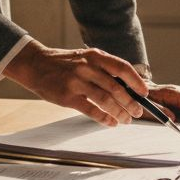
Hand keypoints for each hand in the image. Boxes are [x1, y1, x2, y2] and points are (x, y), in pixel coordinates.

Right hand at [3, 40, 145, 125]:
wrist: (35, 64)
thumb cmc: (63, 63)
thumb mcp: (85, 58)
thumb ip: (103, 68)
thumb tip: (127, 85)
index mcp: (94, 56)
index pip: (122, 68)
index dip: (136, 81)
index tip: (145, 93)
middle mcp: (87, 68)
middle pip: (116, 87)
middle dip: (130, 102)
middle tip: (137, 112)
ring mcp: (77, 82)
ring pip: (105, 100)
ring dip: (119, 112)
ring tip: (126, 120)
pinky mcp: (68, 96)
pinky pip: (91, 110)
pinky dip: (104, 118)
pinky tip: (110, 122)